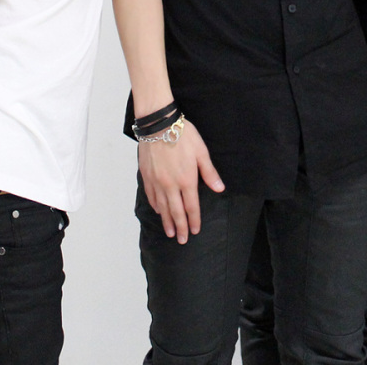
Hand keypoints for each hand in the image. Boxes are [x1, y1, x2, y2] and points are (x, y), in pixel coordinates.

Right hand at [138, 119, 223, 243]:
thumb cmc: (183, 135)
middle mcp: (171, 185)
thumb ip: (210, 173)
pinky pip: (151, 196)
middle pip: (176, 212)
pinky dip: (156, 206)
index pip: (191, 207)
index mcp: (187, 180)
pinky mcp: (147, 176)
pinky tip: (159, 211)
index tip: (195, 231)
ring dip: (167, 221)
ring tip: (170, 232)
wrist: (158, 125)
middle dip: (180, 227)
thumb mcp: (202, 152)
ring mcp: (157, 182)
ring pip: (162, 207)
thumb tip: (220, 189)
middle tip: (182, 240)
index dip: (194, 220)